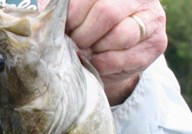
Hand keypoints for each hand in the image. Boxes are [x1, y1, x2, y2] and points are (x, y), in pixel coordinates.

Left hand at [38, 0, 167, 104]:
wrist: (108, 57)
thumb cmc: (85, 30)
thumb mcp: (73, 15)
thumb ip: (57, 9)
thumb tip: (35, 11)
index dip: (71, 16)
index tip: (65, 28)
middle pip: (106, 13)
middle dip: (83, 34)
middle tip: (75, 43)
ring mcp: (152, 19)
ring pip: (120, 35)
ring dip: (95, 50)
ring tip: (86, 52)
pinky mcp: (156, 44)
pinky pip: (124, 58)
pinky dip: (104, 65)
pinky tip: (97, 62)